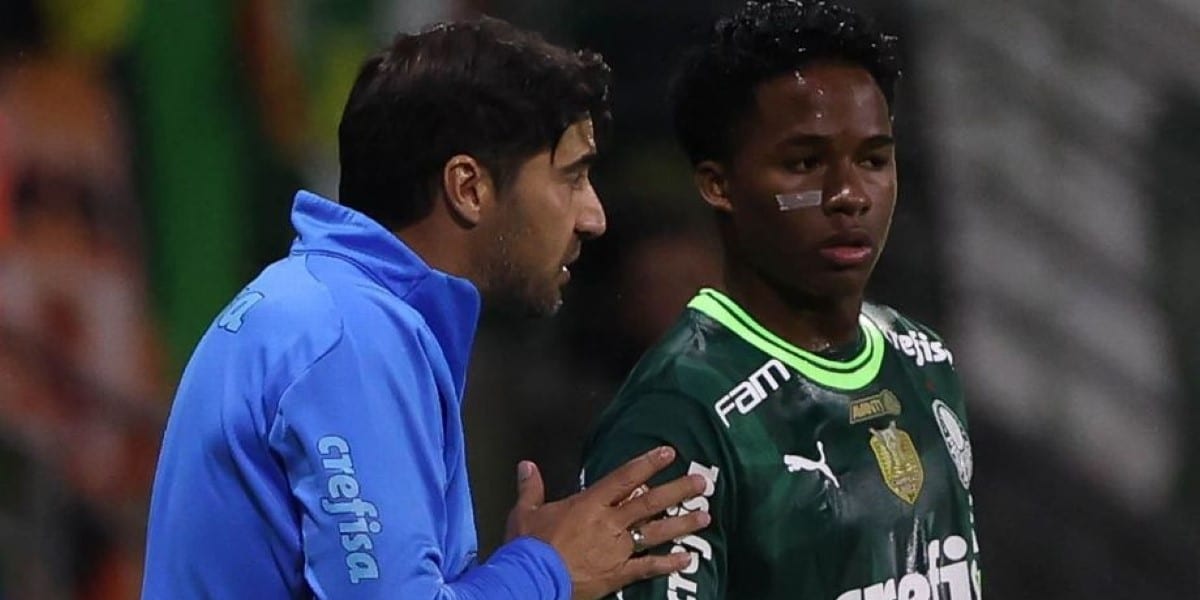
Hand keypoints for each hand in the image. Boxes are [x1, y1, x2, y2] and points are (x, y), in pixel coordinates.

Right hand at [505, 447, 710, 599]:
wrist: (531, 580)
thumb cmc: (528, 546)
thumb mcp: (525, 512)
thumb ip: (531, 487)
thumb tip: (526, 465)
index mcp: (589, 504)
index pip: (624, 478)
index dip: (648, 464)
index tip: (669, 453)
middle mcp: (609, 523)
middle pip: (649, 502)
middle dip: (677, 491)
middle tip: (702, 482)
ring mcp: (616, 549)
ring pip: (655, 532)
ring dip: (681, 523)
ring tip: (705, 516)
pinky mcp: (617, 574)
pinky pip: (647, 567)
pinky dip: (668, 563)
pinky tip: (687, 558)